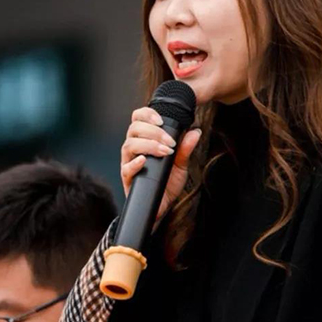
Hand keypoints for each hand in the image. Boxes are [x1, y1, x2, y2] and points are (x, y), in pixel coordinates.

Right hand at [121, 107, 201, 222]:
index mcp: (143, 140)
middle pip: (134, 129)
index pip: (138, 119)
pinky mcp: (128, 179)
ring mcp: (129, 163)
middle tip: (171, 142)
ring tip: (165, 152)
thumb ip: (186, 148)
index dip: (147, 114)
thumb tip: (195, 131)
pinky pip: (126, 168)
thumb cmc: (168, 183)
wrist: (162, 207)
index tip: (162, 120)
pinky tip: (144, 161)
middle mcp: (133, 149)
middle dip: (154, 132)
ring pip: (129, 145)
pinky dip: (135, 163)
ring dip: (148, 145)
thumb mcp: (181, 164)